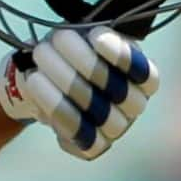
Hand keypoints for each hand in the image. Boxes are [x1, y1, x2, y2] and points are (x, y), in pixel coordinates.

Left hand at [0, 27, 159, 159]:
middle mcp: (136, 104)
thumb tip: (88, 36)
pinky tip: (36, 86)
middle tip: (52, 41)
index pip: (143, 71)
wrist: (48, 81)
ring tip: (37, 65)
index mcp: (143, 77)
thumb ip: (90, 35)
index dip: (121, 55)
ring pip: (96, 113)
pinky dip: (56, 110)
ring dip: (63, 85)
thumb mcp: (84, 36)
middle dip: (82, 62)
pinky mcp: (96, 145)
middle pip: (116, 89)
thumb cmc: (71, 53)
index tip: (95, 36)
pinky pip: (79, 136)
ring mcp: (118, 127)